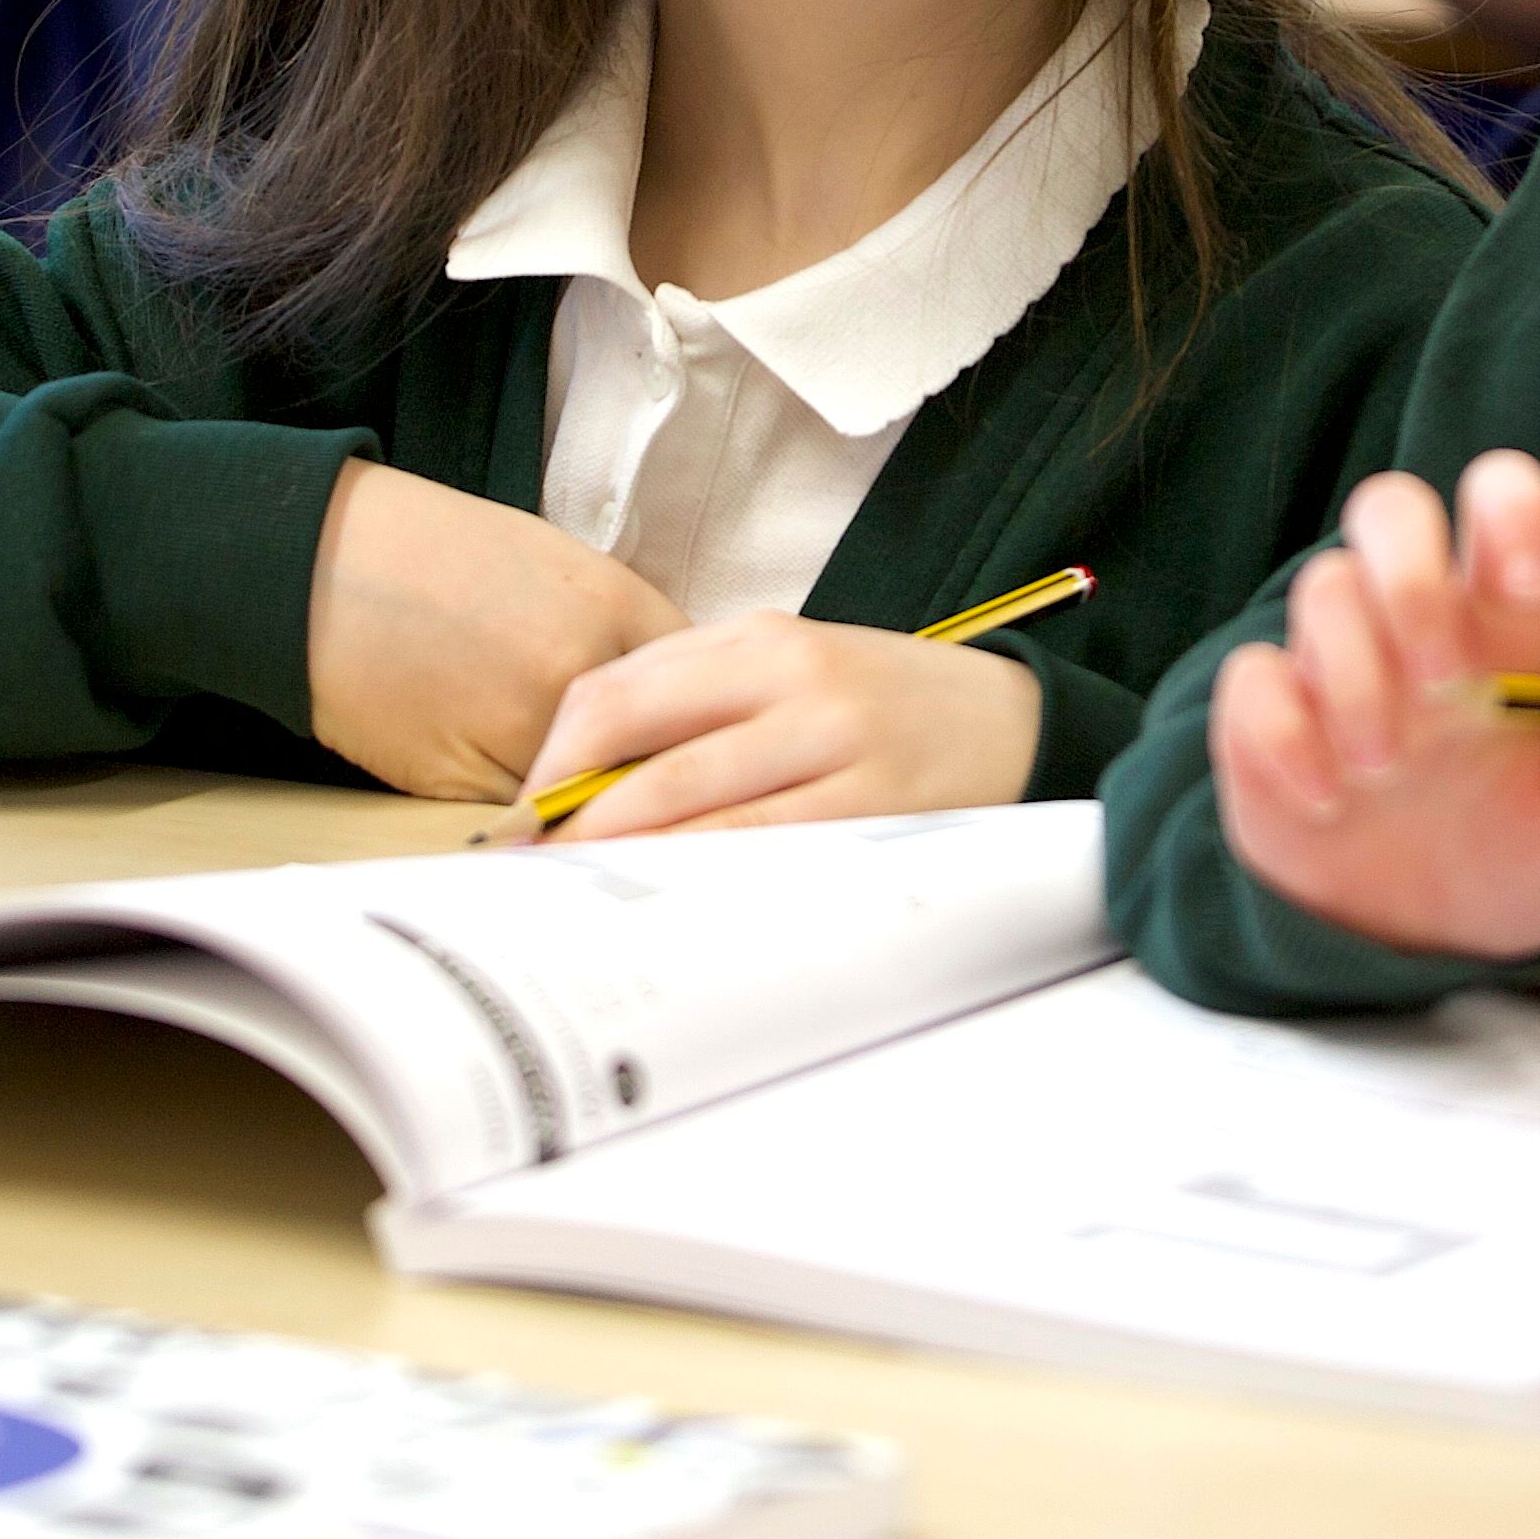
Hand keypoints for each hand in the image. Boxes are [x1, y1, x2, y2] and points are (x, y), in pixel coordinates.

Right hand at [303, 461, 686, 803]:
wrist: (317, 565)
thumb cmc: (426, 553)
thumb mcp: (549, 563)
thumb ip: (614, 628)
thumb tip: (663, 695)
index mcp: (610, 605)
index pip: (698, 688)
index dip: (693, 719)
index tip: (687, 737)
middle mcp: (578, 670)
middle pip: (655, 753)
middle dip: (649, 770)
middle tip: (642, 782)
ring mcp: (523, 731)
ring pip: (593, 798)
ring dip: (591, 802)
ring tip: (576, 790)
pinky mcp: (469, 783)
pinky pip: (530, 820)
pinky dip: (533, 817)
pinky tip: (520, 793)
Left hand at [512, 616, 1045, 840]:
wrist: (1017, 724)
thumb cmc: (883, 702)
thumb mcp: (794, 662)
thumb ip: (700, 693)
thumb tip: (582, 767)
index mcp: (764, 638)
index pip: (619, 690)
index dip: (555, 757)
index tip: (523, 811)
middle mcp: (795, 682)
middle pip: (641, 748)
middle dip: (569, 816)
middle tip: (526, 867)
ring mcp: (837, 746)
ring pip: (693, 807)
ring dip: (618, 855)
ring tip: (573, 893)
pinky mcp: (873, 810)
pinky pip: (762, 851)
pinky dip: (699, 876)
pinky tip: (664, 900)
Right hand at [1203, 454, 1539, 961]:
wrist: (1438, 940)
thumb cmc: (1523, 846)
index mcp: (1505, 620)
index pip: (1499, 501)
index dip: (1509, 508)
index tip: (1532, 581)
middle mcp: (1415, 621)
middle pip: (1389, 507)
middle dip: (1410, 577)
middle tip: (1442, 680)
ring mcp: (1336, 662)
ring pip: (1324, 588)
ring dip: (1354, 674)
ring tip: (1384, 771)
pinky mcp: (1271, 716)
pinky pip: (1252, 676)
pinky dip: (1282, 731)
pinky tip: (1325, 800)